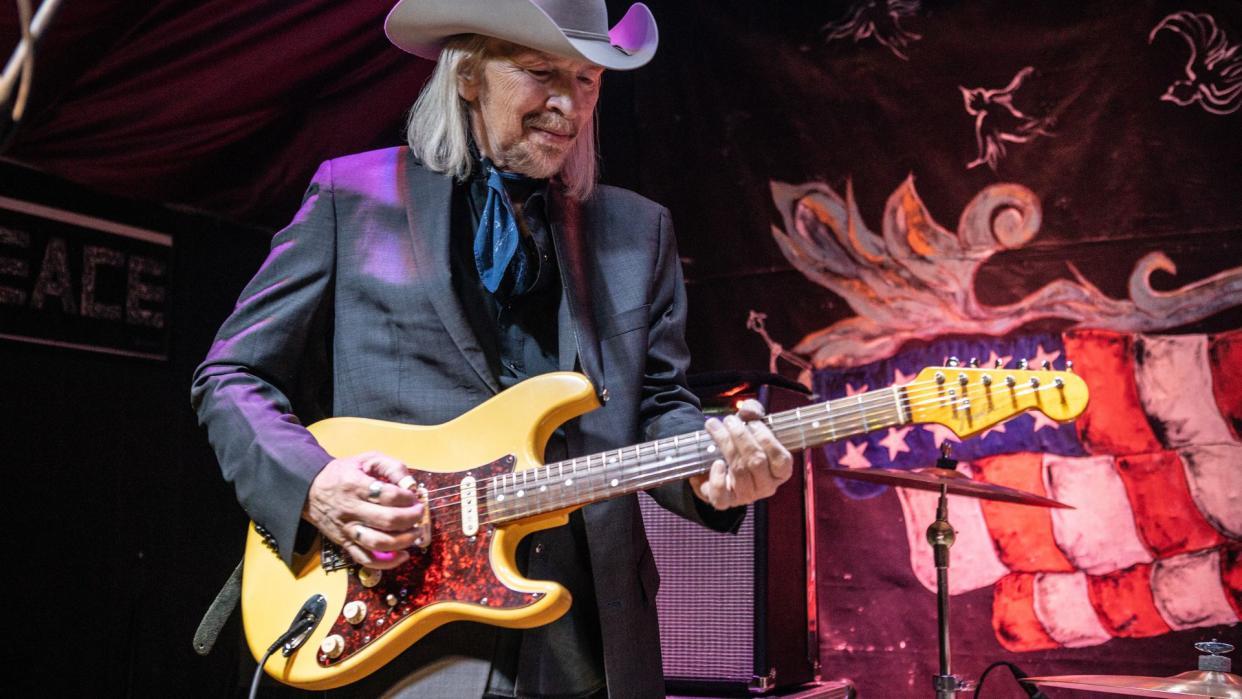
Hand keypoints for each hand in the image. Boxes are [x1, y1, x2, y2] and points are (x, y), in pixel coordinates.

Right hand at [303, 452, 425, 568]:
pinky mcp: (344, 544)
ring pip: (378, 543)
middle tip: (419, 514)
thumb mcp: (366, 459)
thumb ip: (391, 467)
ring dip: (403, 541)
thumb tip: (410, 485)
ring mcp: (347, 529)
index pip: (389, 495)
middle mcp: (351, 509)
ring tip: (415, 533)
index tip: (414, 497)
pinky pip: (366, 559)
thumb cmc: (343, 474)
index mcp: (356, 485)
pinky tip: (403, 555)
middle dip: (411, 518)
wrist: (310, 490)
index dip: (408, 497)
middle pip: (387, 520)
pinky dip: (387, 562)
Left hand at [691, 399, 793, 509]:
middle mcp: (765, 487)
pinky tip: (716, 462)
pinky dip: (717, 479)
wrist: (714, 463)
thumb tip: (749, 412)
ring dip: (725, 444)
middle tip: (729, 420)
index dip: (767, 439)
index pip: (781, 460)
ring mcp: (745, 496)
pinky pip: (722, 497)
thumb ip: (753, 412)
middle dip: (741, 436)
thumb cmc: (739, 444)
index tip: (752, 423)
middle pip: (756, 461)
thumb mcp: (749, 425)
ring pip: (738, 471)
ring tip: (714, 426)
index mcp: (779, 472)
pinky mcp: (724, 502)